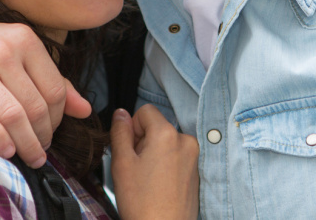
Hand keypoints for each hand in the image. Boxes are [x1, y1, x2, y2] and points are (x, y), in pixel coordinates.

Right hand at [0, 10, 91, 165]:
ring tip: (27, 156)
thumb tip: (85, 110)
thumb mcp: (18, 52)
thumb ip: (52, 79)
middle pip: (35, 105)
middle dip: (42, 136)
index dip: (58, 119)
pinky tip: (4, 149)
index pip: (55, 89)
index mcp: (24, 39)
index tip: (51, 134)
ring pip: (11, 113)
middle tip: (40, 152)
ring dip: (24, 142)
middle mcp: (2, 48)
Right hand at [111, 105, 199, 219]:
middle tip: (136, 169)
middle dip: (143, 142)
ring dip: (154, 154)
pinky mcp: (196, 170)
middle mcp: (185, 140)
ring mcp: (193, 156)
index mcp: (167, 134)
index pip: (145, 111)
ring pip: (165, 142)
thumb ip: (120, 133)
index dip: (132, 128)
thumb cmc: (142, 204)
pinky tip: (158, 185)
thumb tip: (121, 114)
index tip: (130, 149)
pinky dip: (165, 165)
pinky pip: (176, 156)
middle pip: (156, 127)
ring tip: (147, 180)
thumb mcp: (122, 164)